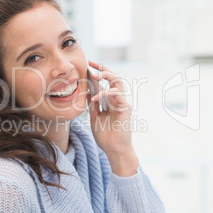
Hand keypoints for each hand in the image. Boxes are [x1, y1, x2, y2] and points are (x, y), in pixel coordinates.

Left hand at [86, 60, 138, 175]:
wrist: (114, 150)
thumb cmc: (106, 136)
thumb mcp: (95, 117)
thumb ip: (92, 105)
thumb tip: (87, 92)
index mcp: (111, 101)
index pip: (105, 83)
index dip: (97, 74)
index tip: (87, 66)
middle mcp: (118, 100)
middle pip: (113, 78)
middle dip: (103, 69)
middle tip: (91, 63)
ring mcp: (123, 103)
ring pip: (118, 82)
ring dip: (106, 76)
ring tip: (94, 74)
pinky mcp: (125, 108)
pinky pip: (117, 95)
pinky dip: (106, 93)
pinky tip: (96, 97)